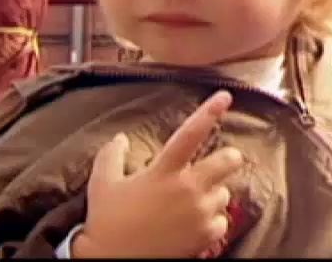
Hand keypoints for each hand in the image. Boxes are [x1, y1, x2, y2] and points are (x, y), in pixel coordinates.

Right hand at [72, 91, 244, 257]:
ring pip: (224, 192)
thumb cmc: (107, 222)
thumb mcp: (102, 184)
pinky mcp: (207, 235)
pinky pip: (223, 220)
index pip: (191, 133)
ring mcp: (200, 213)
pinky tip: (192, 224)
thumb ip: (111, 155)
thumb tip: (120, 139)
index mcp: (164, 171)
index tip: (225, 95)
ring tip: (188, 203)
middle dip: (227, 158)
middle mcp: (188, 189)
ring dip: (213, 194)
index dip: (210, 111)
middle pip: (229, 160)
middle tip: (215, 164)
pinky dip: (212, 221)